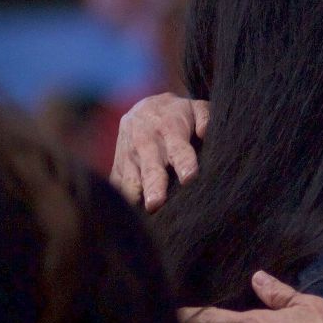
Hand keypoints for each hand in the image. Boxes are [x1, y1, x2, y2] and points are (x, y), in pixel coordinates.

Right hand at [110, 93, 210, 211]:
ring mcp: (128, 154)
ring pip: (130, 178)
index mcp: (169, 128)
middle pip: (151, 167)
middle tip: (155, 204)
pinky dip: (121, 199)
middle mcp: (145, 141)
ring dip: (134, 195)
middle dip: (153, 186)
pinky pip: (117, 184)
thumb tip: (205, 132)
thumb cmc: (178, 114)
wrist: (144, 108)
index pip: (178, 148)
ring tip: (140, 212)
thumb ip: (206, 117)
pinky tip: (129, 214)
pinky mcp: (117, 166)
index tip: (189, 178)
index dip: (184, 162)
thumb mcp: (195, 108)